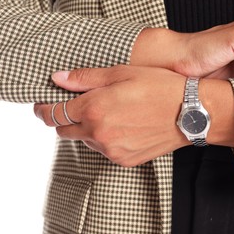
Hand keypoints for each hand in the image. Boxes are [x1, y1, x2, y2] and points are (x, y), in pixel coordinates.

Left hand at [34, 66, 190, 166]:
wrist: (192, 112)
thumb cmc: (160, 87)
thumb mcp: (122, 72)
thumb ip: (85, 78)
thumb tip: (58, 79)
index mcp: (94, 108)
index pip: (54, 114)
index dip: (43, 109)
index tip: (41, 107)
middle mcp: (99, 133)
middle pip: (64, 130)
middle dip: (65, 119)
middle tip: (77, 107)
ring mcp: (112, 150)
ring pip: (85, 141)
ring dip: (88, 129)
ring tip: (109, 114)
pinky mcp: (125, 160)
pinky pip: (104, 151)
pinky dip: (105, 140)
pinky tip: (122, 126)